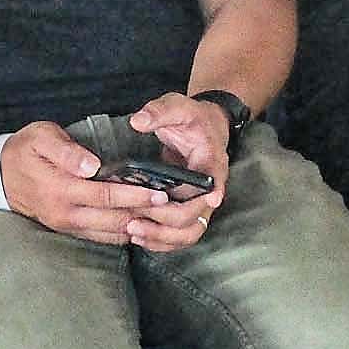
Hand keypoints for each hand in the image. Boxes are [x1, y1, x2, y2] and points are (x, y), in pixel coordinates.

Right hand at [0, 122, 200, 248]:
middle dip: (146, 216)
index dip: (136, 196)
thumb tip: (91, 165)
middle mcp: (66, 213)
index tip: (161, 193)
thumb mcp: (40, 137)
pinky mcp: (68, 229)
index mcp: (62, 189)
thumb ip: (66, 150)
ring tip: (166, 221)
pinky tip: (143, 227)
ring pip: (110, 233)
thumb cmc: (23, 150)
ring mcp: (67, 225)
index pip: (107, 196)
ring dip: (138, 228)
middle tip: (174, 210)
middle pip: (114, 219)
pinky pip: (100, 237)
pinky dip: (123, 234)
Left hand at [117, 94, 233, 249]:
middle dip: (164, 220)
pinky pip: (180, 235)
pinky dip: (161, 241)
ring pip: (190, 232)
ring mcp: (200, 203)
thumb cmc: (192, 119)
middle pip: (195, 215)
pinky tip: (138, 238)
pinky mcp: (189, 211)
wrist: (205, 128)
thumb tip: (138, 121)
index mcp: (212, 160)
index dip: (210, 193)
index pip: (214, 181)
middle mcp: (211, 187)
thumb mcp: (178, 107)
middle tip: (134, 217)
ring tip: (133, 232)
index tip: (209, 200)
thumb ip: (159, 111)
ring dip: (163, 237)